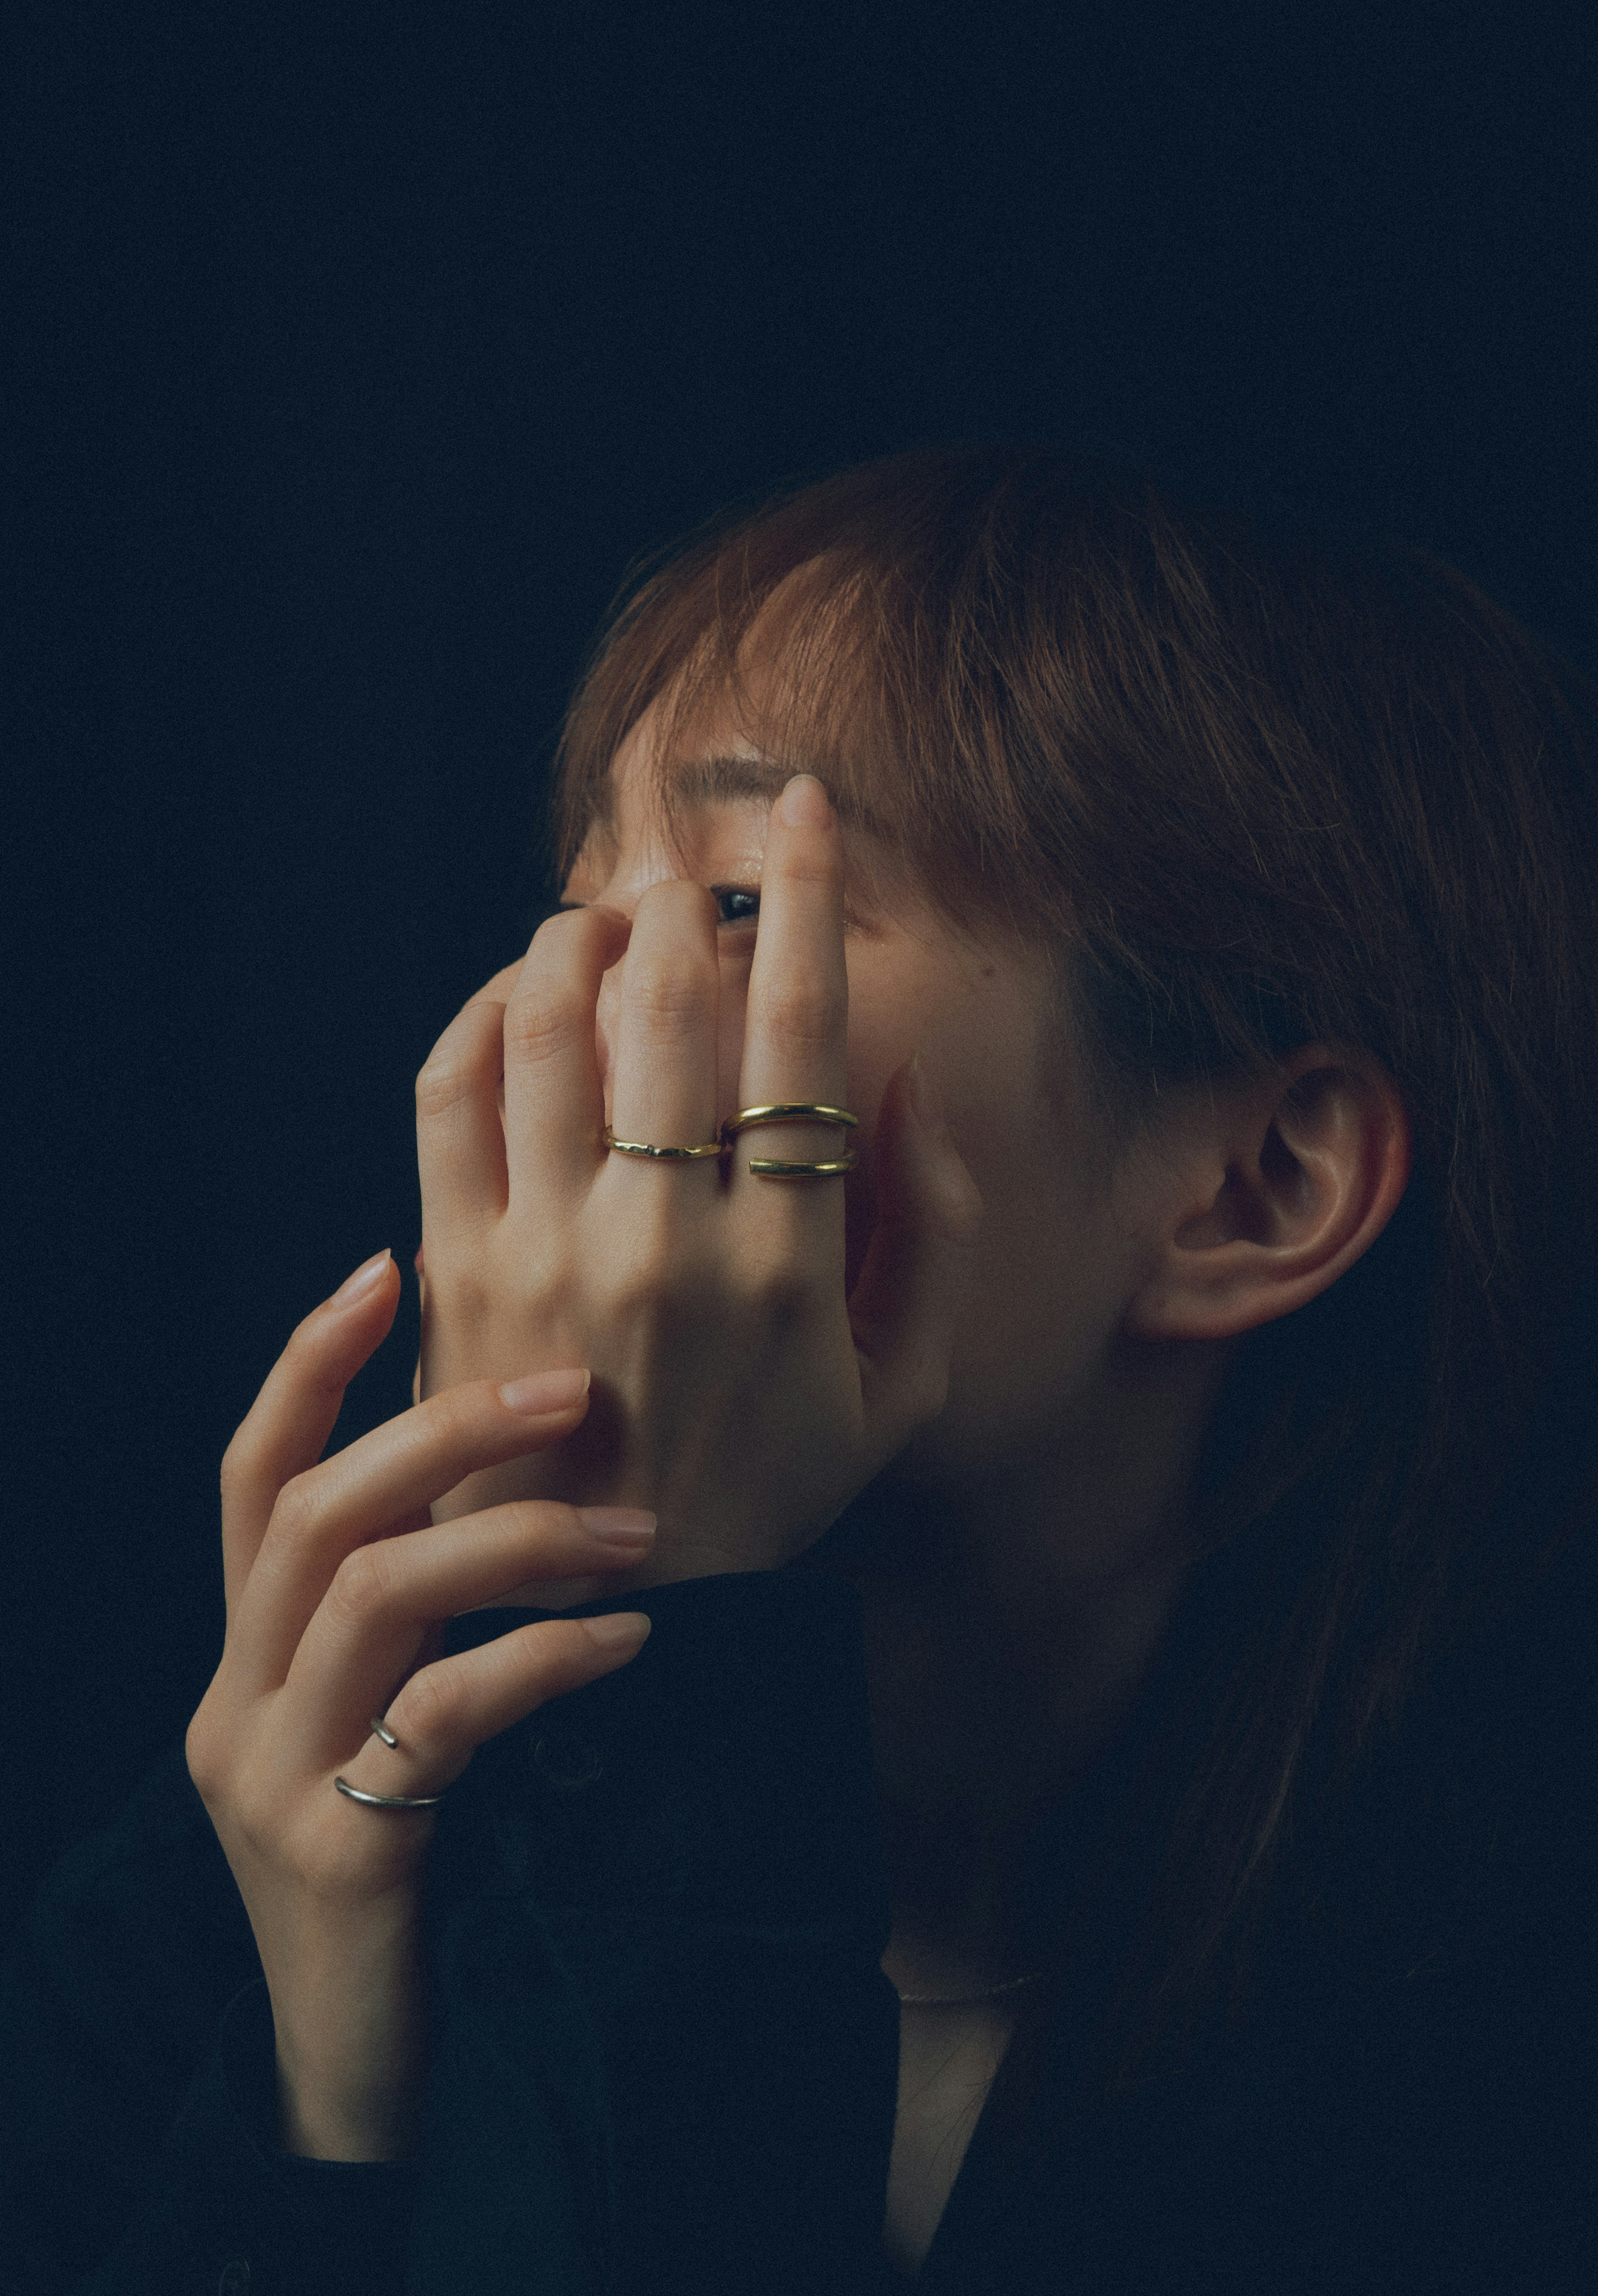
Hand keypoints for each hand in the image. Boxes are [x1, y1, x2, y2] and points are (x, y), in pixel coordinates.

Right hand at [185, 1256, 654, 2156]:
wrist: (374, 2081)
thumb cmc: (422, 1876)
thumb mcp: (392, 1728)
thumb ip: (422, 1621)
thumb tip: (529, 1478)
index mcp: (247, 1659)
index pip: (250, 1475)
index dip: (307, 1364)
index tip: (384, 1264)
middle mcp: (234, 1704)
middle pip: (314, 1509)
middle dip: (440, 1428)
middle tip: (570, 1386)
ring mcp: (270, 1781)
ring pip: (373, 1594)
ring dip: (514, 1540)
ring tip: (639, 1532)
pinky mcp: (338, 1855)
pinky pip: (441, 1717)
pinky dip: (541, 1659)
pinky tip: (629, 1641)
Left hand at [413, 774, 981, 1588]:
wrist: (613, 1612)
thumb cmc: (773, 1490)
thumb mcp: (903, 1392)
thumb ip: (933, 1234)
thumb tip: (901, 1083)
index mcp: (788, 1266)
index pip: (799, 1030)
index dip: (807, 899)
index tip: (803, 811)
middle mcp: (667, 1243)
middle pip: (669, 1004)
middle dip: (680, 899)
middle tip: (685, 861)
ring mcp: (550, 1253)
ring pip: (551, 1027)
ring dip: (576, 936)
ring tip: (602, 912)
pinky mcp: (459, 1269)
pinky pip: (453, 1094)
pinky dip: (482, 1014)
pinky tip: (517, 991)